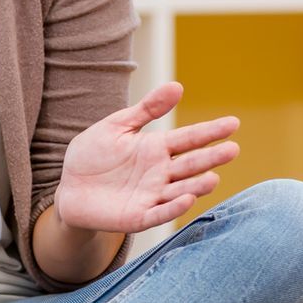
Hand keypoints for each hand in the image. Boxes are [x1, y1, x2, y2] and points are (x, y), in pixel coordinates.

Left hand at [53, 81, 239, 233]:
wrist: (69, 189)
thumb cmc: (93, 156)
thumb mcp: (117, 126)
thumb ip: (146, 110)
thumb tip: (177, 86)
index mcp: (157, 148)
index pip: (189, 138)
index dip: (210, 131)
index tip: (233, 123)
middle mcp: (160, 173)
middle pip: (190, 164)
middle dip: (211, 158)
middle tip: (233, 149)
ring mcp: (151, 196)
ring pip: (180, 190)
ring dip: (197, 185)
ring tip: (213, 177)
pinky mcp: (138, 216)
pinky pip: (159, 213)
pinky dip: (173, 207)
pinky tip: (187, 199)